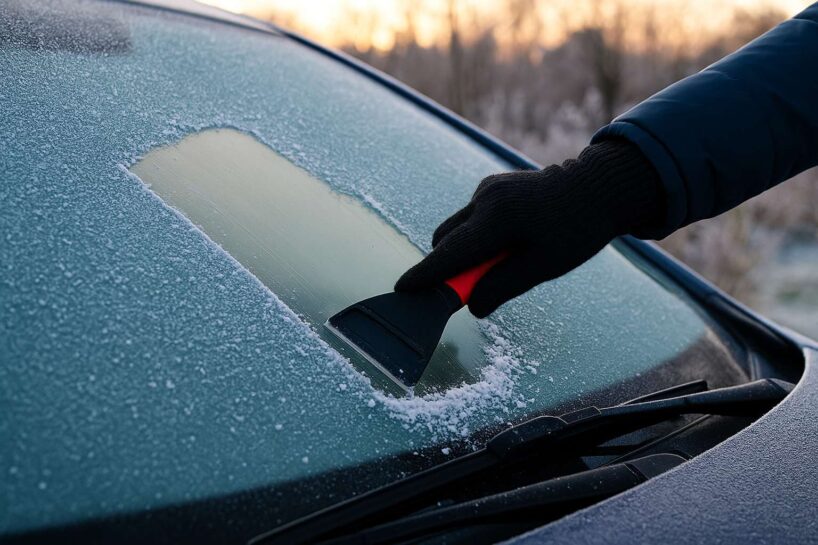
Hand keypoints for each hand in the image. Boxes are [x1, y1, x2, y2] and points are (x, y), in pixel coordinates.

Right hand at [395, 140, 661, 317]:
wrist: (598, 188)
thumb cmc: (576, 231)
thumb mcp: (544, 267)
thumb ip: (502, 286)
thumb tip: (472, 306)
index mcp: (499, 219)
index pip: (451, 253)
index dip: (425, 275)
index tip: (402, 289)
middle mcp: (486, 198)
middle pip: (446, 240)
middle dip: (448, 267)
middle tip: (470, 289)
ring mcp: (487, 189)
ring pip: (456, 229)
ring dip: (465, 251)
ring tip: (503, 260)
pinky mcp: (492, 186)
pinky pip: (471, 218)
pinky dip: (477, 236)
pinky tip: (509, 240)